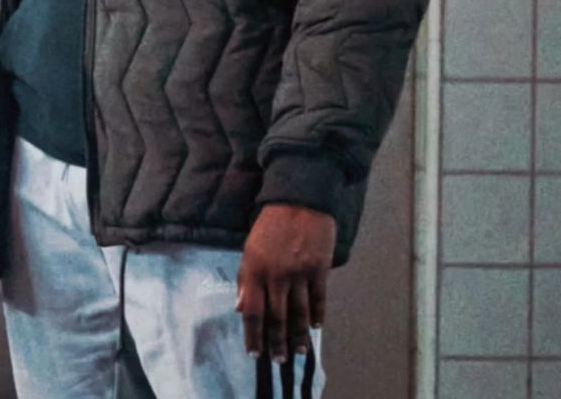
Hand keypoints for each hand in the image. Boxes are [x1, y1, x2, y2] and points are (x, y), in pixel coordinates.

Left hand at [237, 203, 335, 364]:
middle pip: (276, 316)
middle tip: (279, 360)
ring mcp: (299, 272)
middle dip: (277, 341)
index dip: (252, 334)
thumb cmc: (270, 224)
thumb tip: (241, 308)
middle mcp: (275, 274)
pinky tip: (316, 327)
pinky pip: (318, 298)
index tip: (254, 352)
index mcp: (254, 268)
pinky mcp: (319, 269)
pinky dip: (317, 315)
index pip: (252, 310)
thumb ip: (245, 278)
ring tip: (298, 351)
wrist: (299, 199)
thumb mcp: (249, 248)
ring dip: (298, 335)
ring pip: (298, 312)